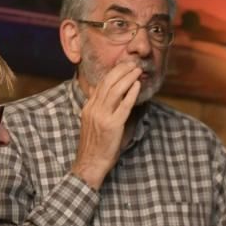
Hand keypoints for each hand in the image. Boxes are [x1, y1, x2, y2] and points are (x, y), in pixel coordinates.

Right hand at [70, 62, 142, 189]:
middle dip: (121, 70)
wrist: (90, 163)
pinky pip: (124, 105)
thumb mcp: (93, 123)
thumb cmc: (95, 146)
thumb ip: (101, 109)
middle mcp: (94, 108)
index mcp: (88, 107)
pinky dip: (131, 93)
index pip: (101, 84)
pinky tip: (137, 85)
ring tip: (137, 70)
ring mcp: (102, 116)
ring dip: (128, 77)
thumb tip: (108, 96)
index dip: (113, 73)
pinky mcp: (112, 125)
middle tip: (132, 63)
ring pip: (116, 90)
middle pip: (108, 82)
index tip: (123, 65)